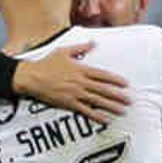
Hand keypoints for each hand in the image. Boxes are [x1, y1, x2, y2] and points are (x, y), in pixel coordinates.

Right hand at [13, 44, 130, 121]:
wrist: (32, 77)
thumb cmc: (46, 63)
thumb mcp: (64, 51)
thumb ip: (80, 48)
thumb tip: (93, 43)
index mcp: (81, 69)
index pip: (103, 75)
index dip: (116, 79)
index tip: (126, 84)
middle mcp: (81, 82)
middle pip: (104, 89)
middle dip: (118, 95)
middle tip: (129, 100)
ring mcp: (75, 94)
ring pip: (98, 101)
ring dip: (111, 106)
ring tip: (122, 111)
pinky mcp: (69, 103)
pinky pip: (86, 111)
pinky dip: (97, 115)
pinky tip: (106, 119)